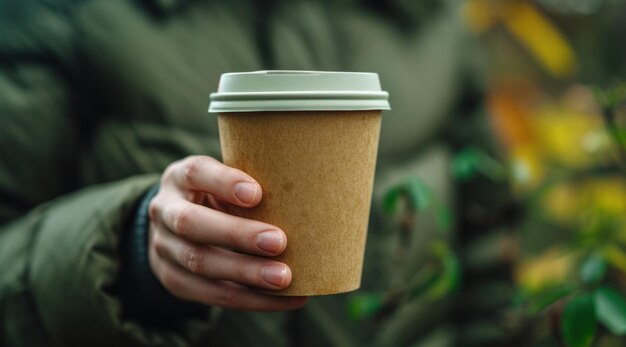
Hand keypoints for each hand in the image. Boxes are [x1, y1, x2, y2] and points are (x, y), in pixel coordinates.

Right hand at [148, 155, 307, 310]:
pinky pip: (212, 294)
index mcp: (180, 177)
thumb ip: (250, 187)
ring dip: (245, 273)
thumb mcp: (223, 182)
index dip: (224, 182)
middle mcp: (165, 210)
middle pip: (192, 223)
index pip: (197, 172)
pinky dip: (252, 299)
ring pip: (200, 262)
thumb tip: (310, 197)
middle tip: (279, 242)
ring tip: (284, 278)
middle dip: (237, 234)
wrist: (173, 228)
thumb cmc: (216, 197)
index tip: (257, 193)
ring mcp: (163, 247)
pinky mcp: (174, 279)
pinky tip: (285, 299)